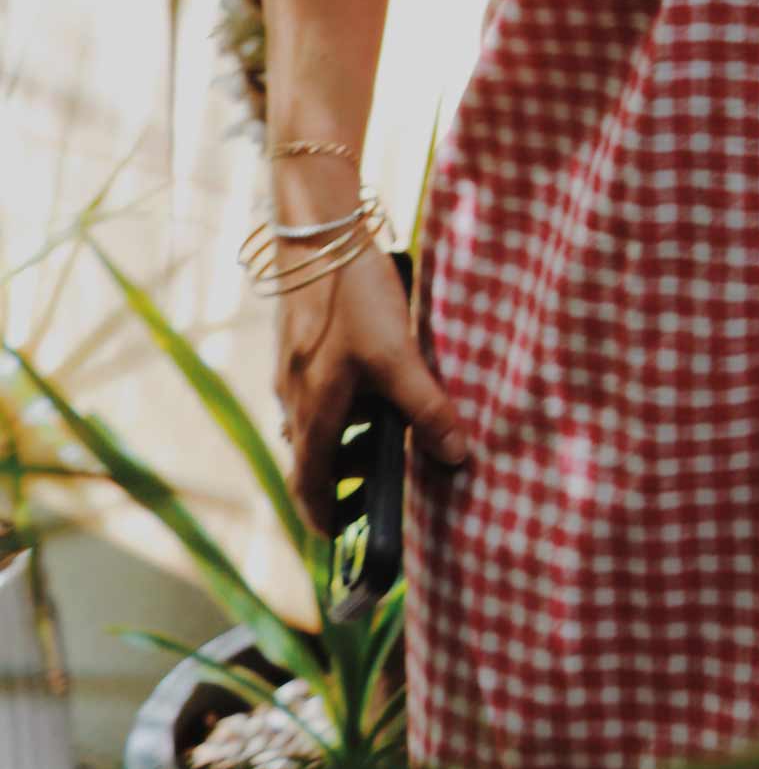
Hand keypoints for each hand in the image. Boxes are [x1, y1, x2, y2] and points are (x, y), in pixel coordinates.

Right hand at [275, 243, 470, 538]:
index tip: (345, 536)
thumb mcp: (398, 355)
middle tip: (381, 483)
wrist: (317, 232)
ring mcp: (292, 370)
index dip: (326, 516)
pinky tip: (374, 381)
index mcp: (313, 412)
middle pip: (311, 458)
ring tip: (388, 432)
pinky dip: (342, 406)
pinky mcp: (298, 343)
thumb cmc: (353, 295)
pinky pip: (316, 392)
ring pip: (315, 423)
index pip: (309, 485)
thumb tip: (457, 457)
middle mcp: (293, 398)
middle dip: (343, 479)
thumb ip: (427, 408)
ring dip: (345, 440)